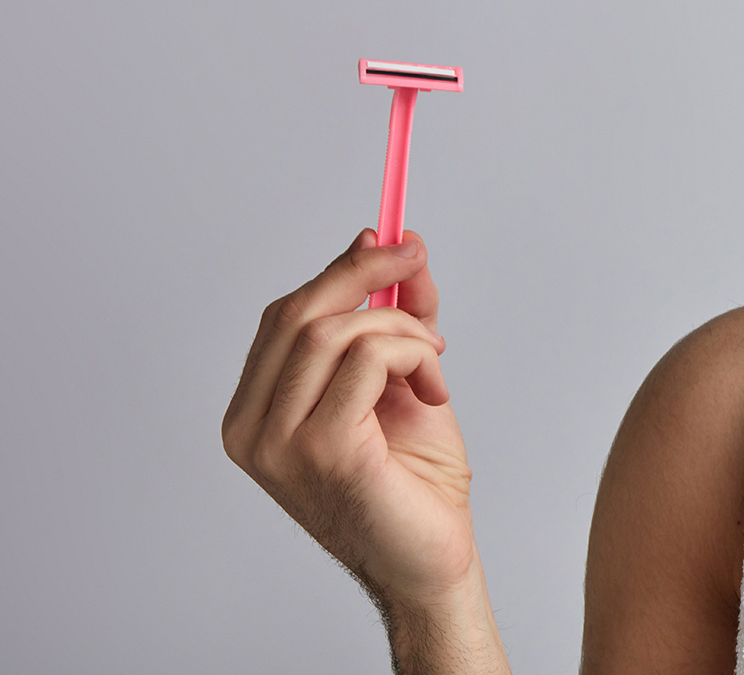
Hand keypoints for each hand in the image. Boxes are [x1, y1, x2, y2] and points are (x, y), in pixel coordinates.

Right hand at [222, 229, 477, 608]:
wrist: (431, 557)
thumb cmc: (413, 479)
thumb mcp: (402, 377)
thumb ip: (391, 318)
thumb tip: (394, 246)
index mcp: (256, 412)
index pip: (283, 318)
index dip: (337, 272)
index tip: (390, 242)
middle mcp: (253, 429)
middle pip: (297, 314)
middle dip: (366, 272)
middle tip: (416, 257)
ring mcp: (279, 444)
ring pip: (334, 332)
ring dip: (403, 329)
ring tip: (434, 360)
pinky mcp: (323, 451)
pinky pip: (367, 361)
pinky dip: (412, 355)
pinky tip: (433, 387)